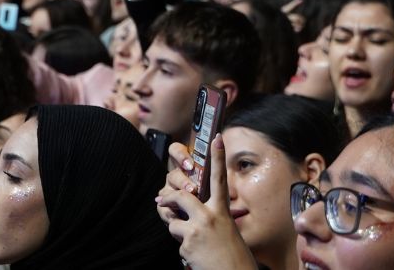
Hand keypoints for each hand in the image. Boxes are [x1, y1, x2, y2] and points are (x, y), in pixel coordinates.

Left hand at [156, 136, 257, 269]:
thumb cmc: (231, 255)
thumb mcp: (226, 230)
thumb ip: (208, 216)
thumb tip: (183, 213)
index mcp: (222, 211)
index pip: (219, 179)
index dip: (217, 157)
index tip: (217, 138)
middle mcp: (210, 216)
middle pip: (182, 194)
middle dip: (168, 197)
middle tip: (162, 199)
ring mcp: (198, 229)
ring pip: (173, 220)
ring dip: (176, 228)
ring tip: (190, 240)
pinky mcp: (188, 244)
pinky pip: (176, 238)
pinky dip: (182, 246)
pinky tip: (195, 255)